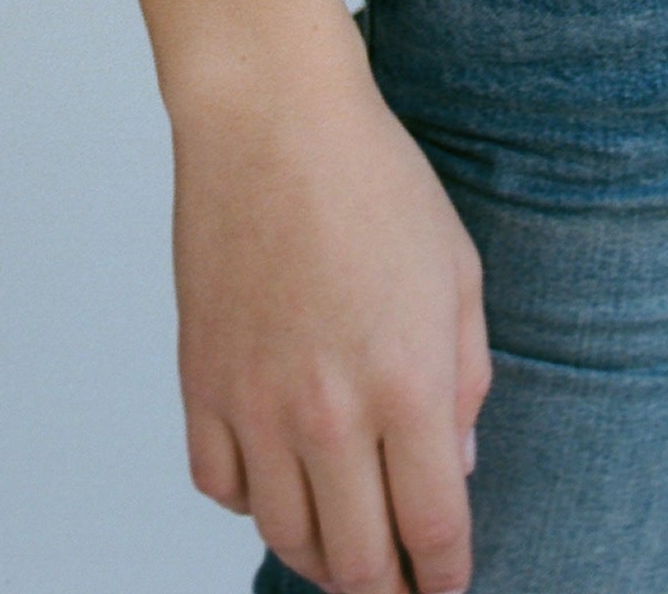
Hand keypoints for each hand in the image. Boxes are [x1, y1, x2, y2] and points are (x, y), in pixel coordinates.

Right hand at [172, 45, 490, 591]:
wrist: (272, 120)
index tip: (447, 586)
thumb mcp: (457, 272)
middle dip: (387, 588)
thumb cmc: (374, 180)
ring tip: (347, 547)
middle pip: (355, 560)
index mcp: (407, 383)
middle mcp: (329, 411)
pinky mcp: (202, 385)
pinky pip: (222, 487)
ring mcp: (256, 404)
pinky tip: (281, 478)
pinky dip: (254, 500)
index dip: (444, 575)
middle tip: (401, 584)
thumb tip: (456, 467)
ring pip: (286, 536)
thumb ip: (465, 380)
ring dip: (322, 556)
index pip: (431, 527)